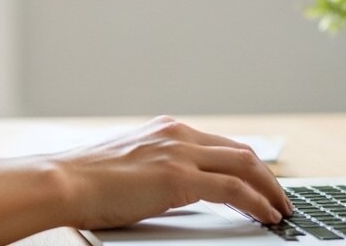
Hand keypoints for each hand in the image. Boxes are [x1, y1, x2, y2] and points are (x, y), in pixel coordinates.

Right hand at [0, 116, 291, 245]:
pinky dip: (257, 201)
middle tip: (280, 197)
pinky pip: (234, 189)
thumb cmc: (85, 181)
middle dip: (266, 175)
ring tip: (281, 208)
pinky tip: (267, 215)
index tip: (259, 181)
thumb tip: (175, 190)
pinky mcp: (180, 178)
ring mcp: (180, 153)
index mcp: (165, 130)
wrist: (64, 181)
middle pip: (240, 151)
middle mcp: (177, 134)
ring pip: (245, 164)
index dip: (246, 164)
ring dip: (269, 188)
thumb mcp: (129, 167)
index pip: (219, 144)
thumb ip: (156, 170)